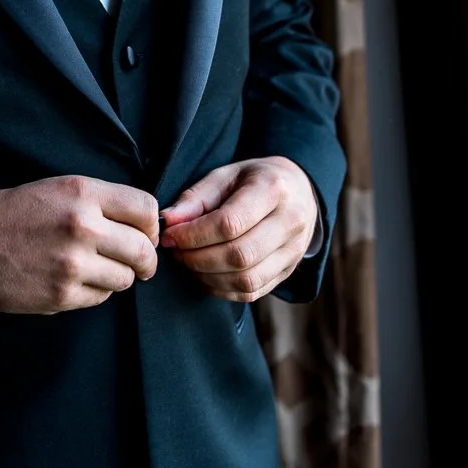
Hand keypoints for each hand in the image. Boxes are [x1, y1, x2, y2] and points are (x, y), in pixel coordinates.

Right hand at [0, 175, 159, 314]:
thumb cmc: (13, 213)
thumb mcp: (58, 189)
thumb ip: (101, 202)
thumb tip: (145, 226)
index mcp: (83, 193)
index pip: (146, 210)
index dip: (151, 226)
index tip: (145, 235)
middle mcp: (82, 226)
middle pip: (144, 250)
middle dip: (146, 260)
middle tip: (140, 264)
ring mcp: (72, 263)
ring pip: (125, 278)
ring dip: (117, 276)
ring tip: (95, 268)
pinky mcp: (62, 294)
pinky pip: (101, 298)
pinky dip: (94, 291)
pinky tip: (73, 279)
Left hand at [158, 156, 317, 301]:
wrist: (299, 190)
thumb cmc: (255, 180)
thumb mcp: (226, 175)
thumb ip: (196, 197)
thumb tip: (168, 221)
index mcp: (274, 189)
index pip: (229, 223)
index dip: (193, 235)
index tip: (170, 236)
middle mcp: (290, 221)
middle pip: (239, 255)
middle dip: (198, 259)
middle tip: (177, 252)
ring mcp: (294, 250)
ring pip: (246, 279)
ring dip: (208, 277)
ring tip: (189, 263)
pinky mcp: (289, 271)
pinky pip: (252, 292)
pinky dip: (222, 290)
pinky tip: (206, 276)